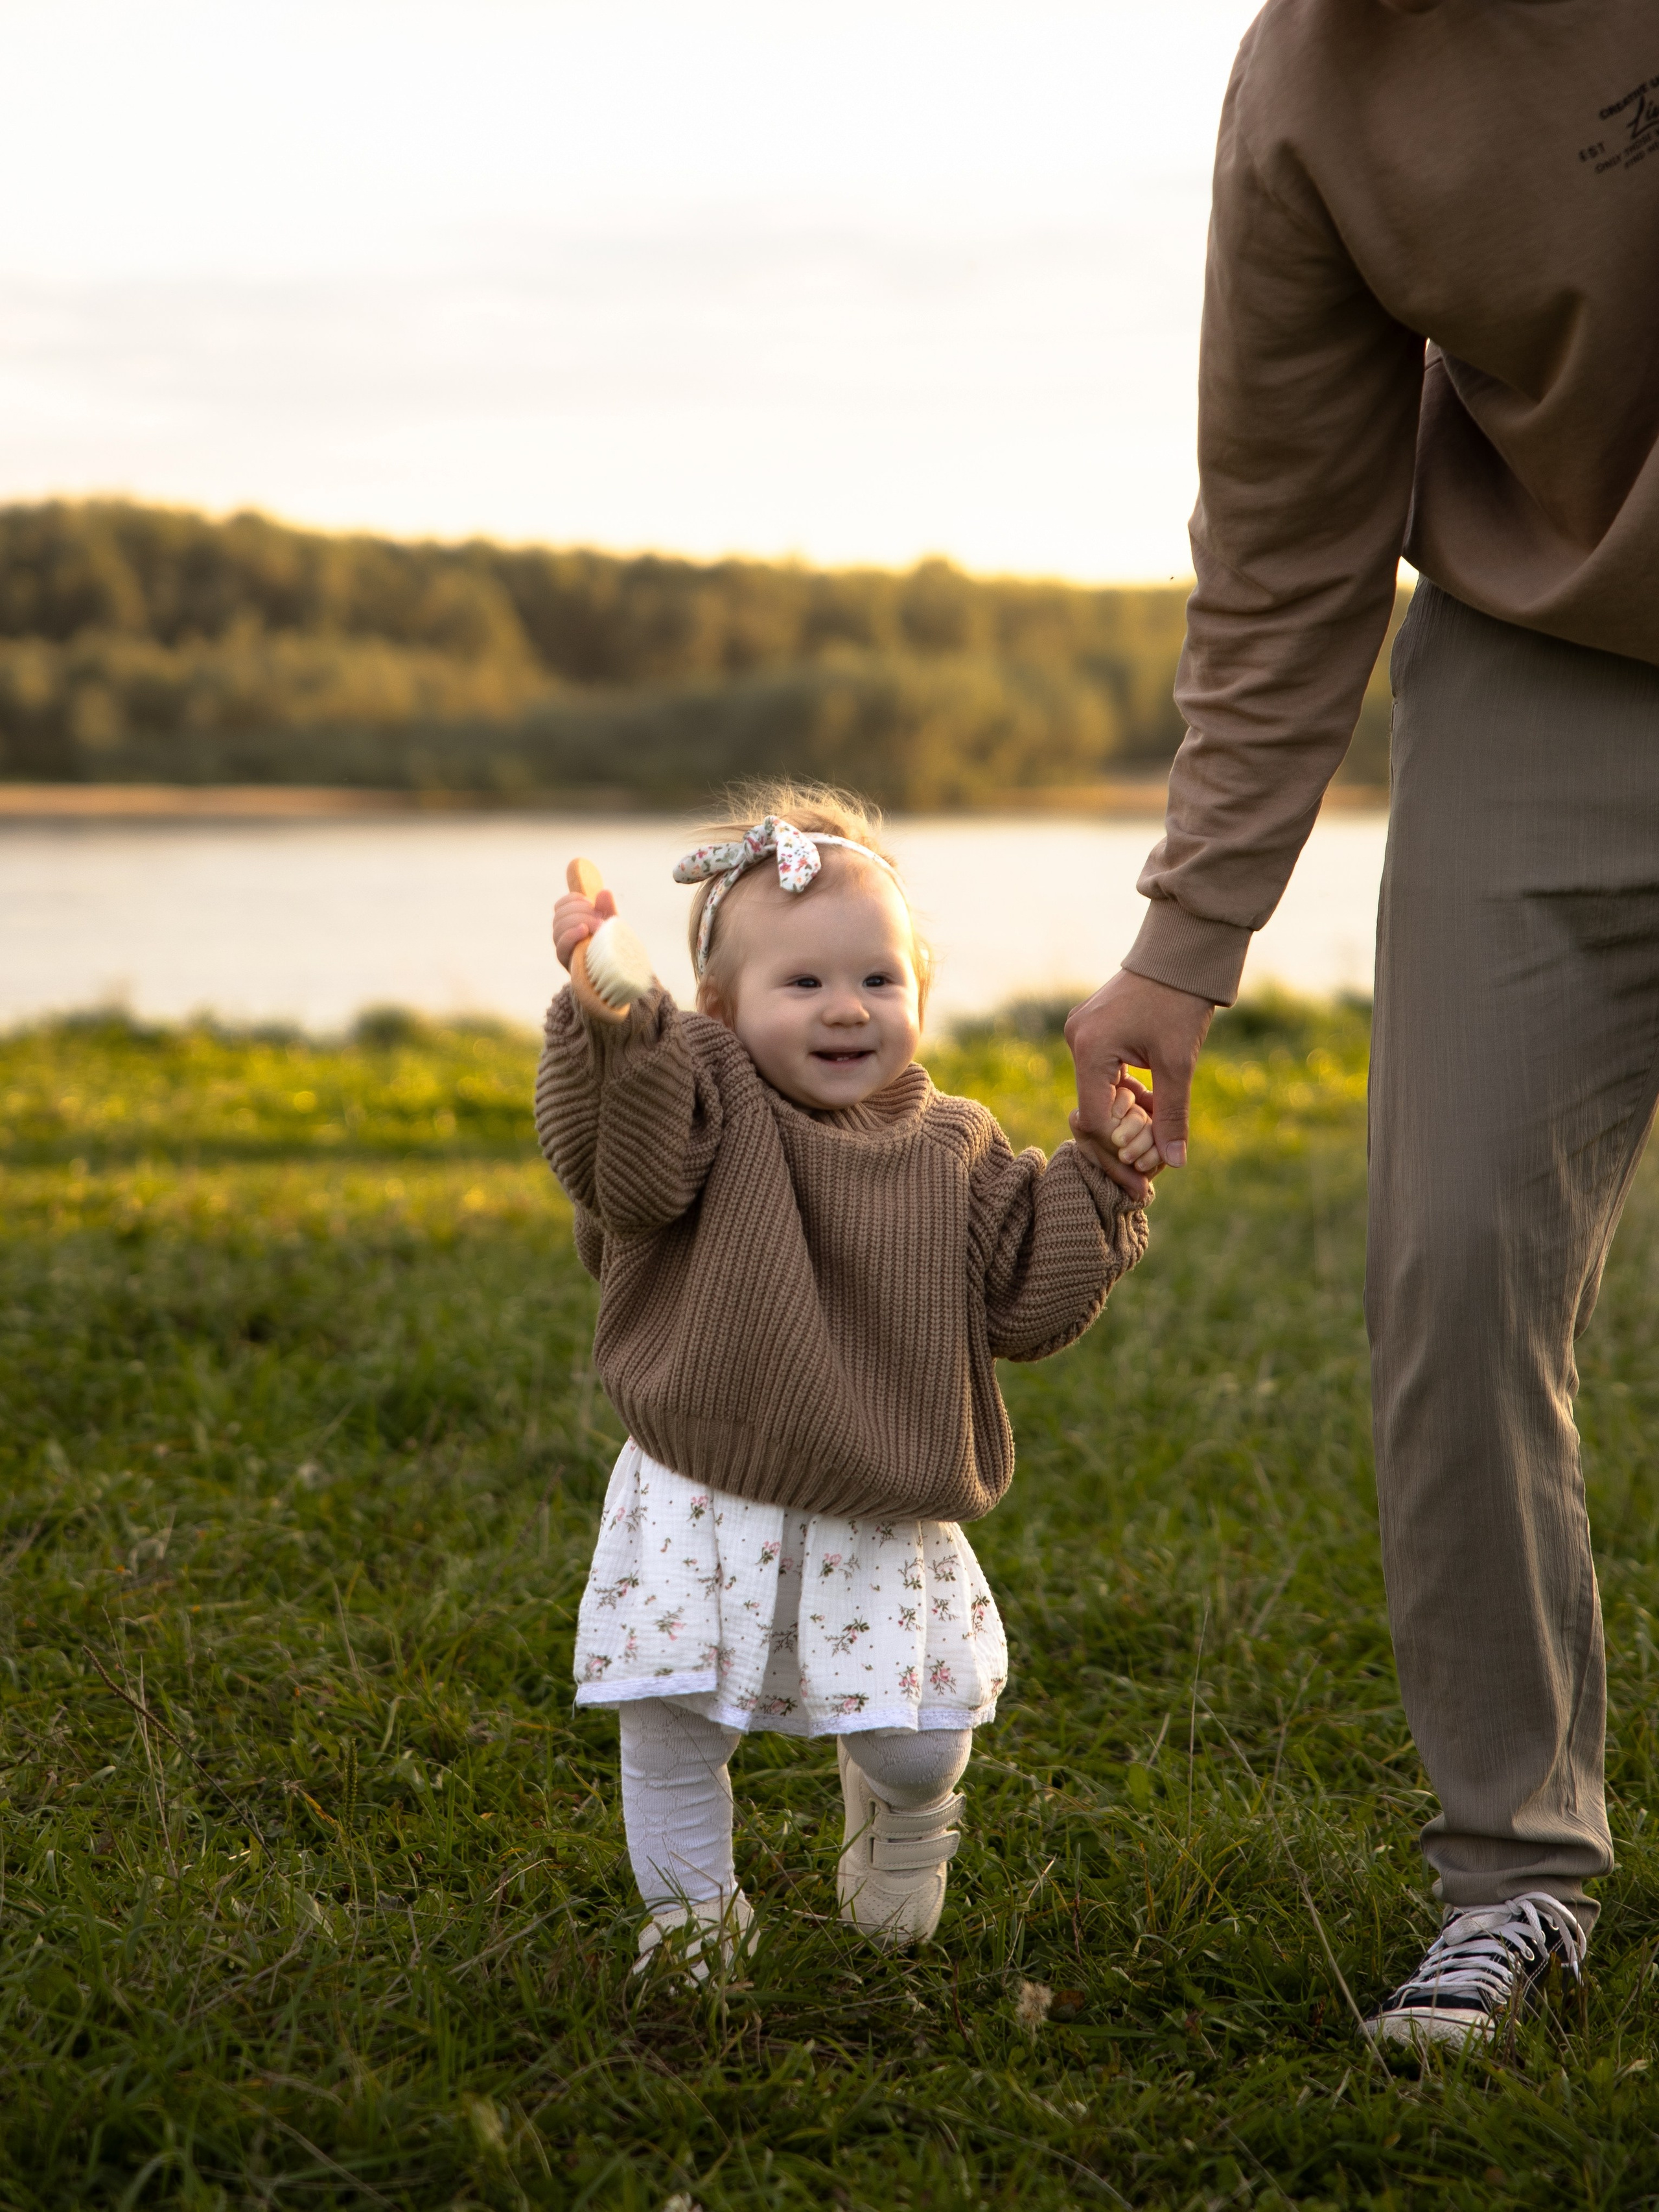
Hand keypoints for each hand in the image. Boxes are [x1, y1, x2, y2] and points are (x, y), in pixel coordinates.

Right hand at [553, 883, 616, 969]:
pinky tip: (584, 930)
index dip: (573, 899)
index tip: (590, 903)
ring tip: (598, 925)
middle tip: (600, 916)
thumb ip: (607, 908)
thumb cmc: (611, 945)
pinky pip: (561, 944)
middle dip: (581, 910)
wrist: (614, 970)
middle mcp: (562, 933)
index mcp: (570, 921)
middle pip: (560, 914)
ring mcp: (562, 946)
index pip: (561, 905)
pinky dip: (571, 934)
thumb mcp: (611, 924)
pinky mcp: (565, 959)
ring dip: (579, 920)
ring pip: (558, 926)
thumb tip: (604, 892)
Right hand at [1064, 968, 1215, 1200]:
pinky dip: (1124, 1094)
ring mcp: (1082, 1032)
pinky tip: (1149, 1104)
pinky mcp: (1093, 1029)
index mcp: (1090, 1048)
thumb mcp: (1178, 1063)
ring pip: (1098, 1094)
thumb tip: (1174, 1162)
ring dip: (1125, 1117)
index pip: (1094, 1118)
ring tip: (1156, 1135)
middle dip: (1121, 1140)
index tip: (1146, 1169)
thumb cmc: (1181, 1002)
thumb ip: (1171, 1115)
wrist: (1182, 953)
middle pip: (1091, 1109)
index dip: (1120, 1148)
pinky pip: (1102, 1075)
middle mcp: (1077, 1040)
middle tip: (1149, 1168)